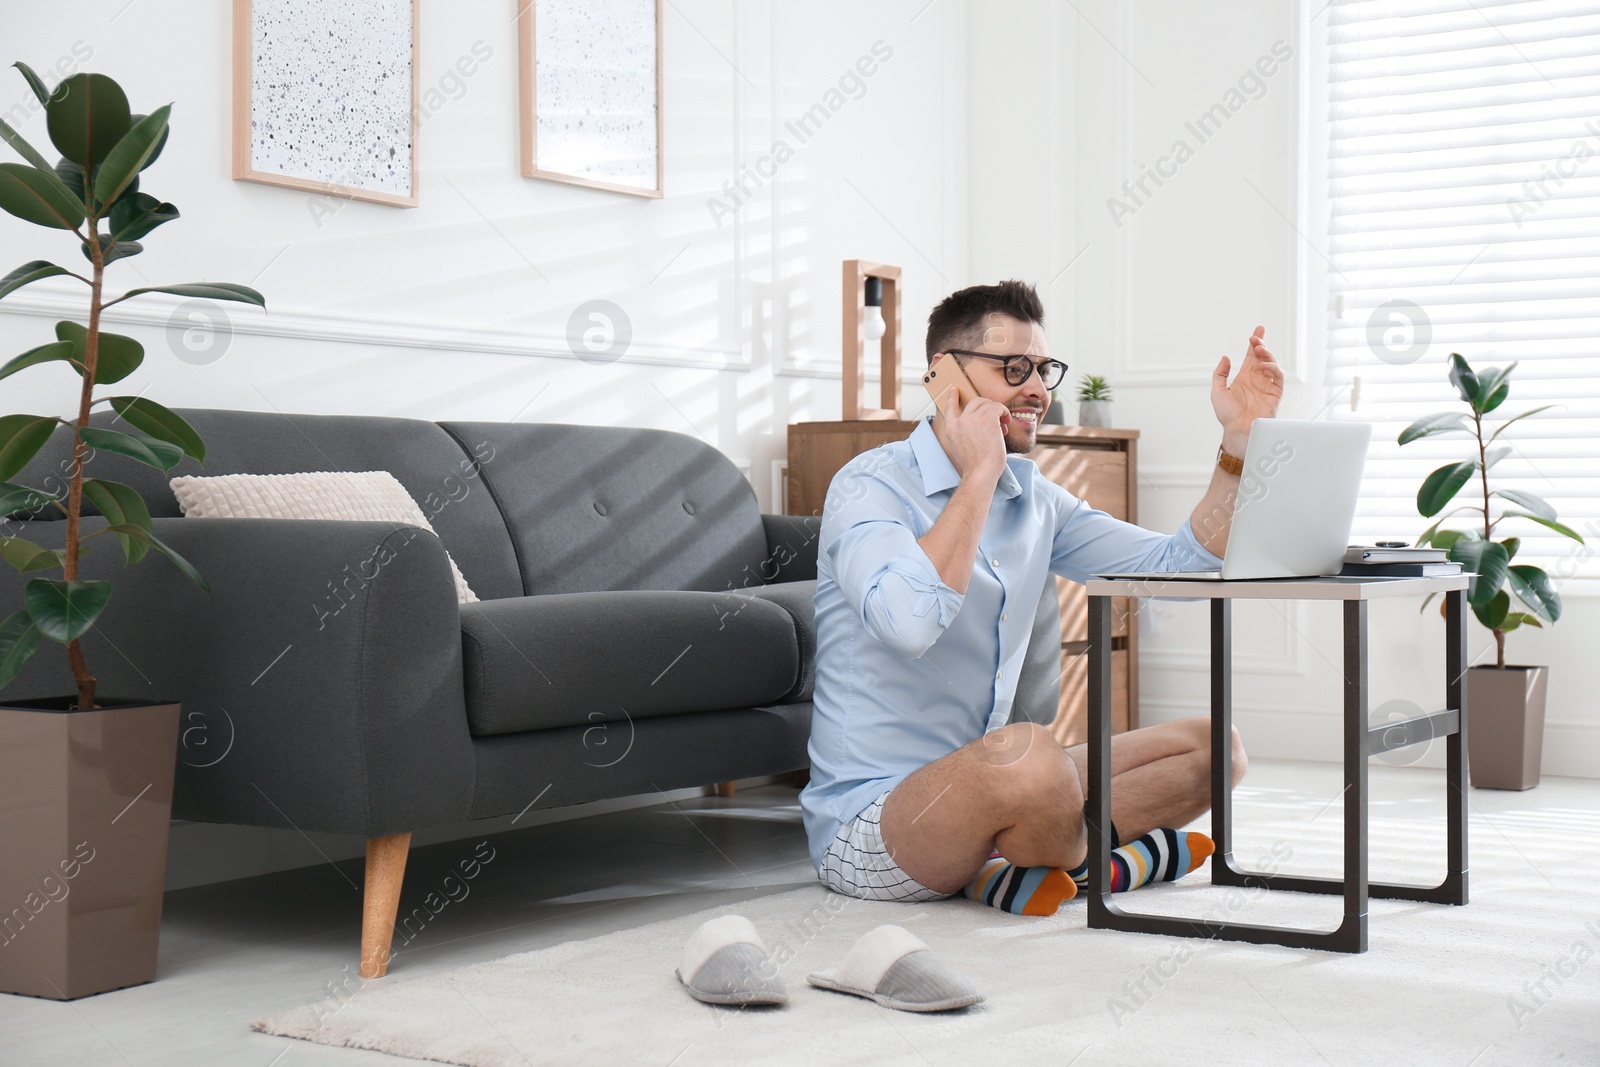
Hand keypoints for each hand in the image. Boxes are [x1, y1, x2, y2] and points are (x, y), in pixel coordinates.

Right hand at [937, 387, 1008, 483]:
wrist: (980, 473)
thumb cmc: (975, 467)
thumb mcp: (961, 449)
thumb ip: (965, 435)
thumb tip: (981, 428)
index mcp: (951, 429)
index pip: (949, 408)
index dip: (952, 397)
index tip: (954, 390)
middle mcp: (960, 421)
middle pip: (975, 402)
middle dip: (987, 406)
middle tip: (996, 417)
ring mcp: (973, 419)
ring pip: (989, 404)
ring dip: (998, 413)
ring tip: (1004, 425)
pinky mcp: (988, 419)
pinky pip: (998, 407)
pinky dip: (1005, 413)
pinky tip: (1007, 422)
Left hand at [1212, 325, 1284, 451]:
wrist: (1237, 429)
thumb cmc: (1227, 414)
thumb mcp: (1218, 391)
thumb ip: (1220, 374)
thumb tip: (1225, 358)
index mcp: (1245, 377)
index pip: (1251, 356)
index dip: (1255, 342)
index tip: (1258, 330)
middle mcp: (1257, 378)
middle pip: (1262, 356)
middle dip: (1261, 344)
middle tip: (1256, 337)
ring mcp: (1267, 384)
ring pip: (1271, 363)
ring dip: (1266, 354)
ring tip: (1258, 349)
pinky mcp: (1275, 392)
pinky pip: (1278, 376)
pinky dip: (1273, 368)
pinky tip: (1263, 365)